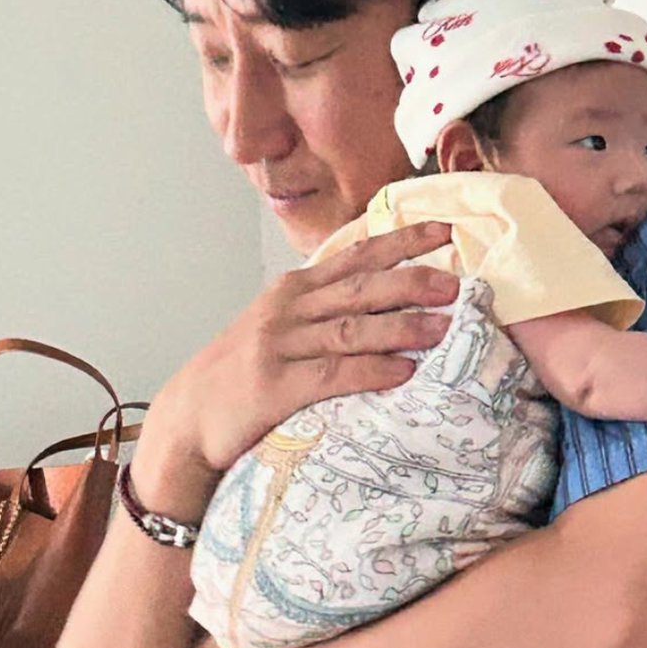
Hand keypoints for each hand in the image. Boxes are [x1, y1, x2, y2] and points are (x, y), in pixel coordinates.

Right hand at [149, 220, 457, 478]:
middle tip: (457, 286)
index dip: (402, 241)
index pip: (356, 256)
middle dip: (412, 282)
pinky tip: (404, 373)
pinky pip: (334, 374)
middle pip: (361, 288)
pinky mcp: (275, 387)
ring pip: (352, 328)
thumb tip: (386, 299)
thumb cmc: (242, 373)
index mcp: (294, 290)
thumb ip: (323, 310)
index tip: (446, 231)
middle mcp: (288, 309)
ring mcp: (280, 346)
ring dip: (402, 327)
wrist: (189, 416)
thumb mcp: (279, 327)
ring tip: (443, 329)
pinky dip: (372, 371)